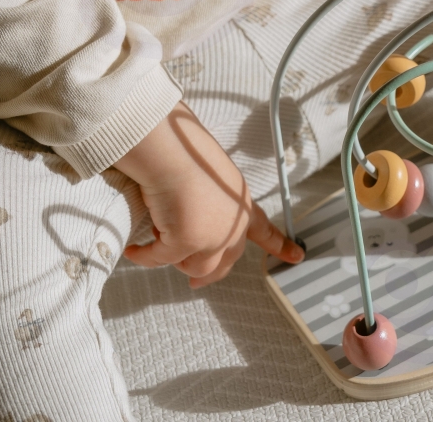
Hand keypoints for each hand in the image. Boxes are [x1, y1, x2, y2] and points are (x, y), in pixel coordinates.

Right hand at [113, 100, 303, 288]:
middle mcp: (232, 224)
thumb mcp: (213, 180)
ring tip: (157, 242)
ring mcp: (211, 237)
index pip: (264, 228)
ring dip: (173, 258)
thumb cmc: (187, 154)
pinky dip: (144, 255)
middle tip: (195, 282)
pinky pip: (159, 259)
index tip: (297, 255)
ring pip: (192, 266)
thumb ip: (214, 204)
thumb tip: (192, 219)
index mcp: (242, 204)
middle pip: (225, 261)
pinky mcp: (185, 243)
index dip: (280, 244)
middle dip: (208, 272)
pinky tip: (134, 250)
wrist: (172, 150)